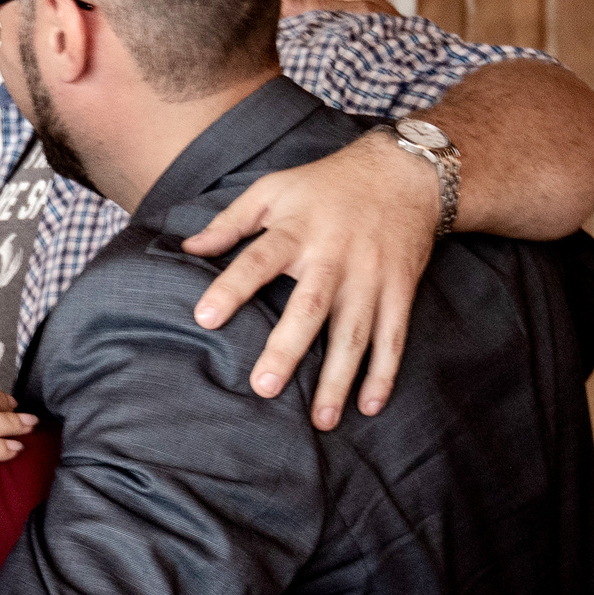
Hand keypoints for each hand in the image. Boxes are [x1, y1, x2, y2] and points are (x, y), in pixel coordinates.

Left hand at [179, 130, 435, 429]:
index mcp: (296, 231)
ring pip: (354, 334)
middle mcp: (335, 258)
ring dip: (338, 379)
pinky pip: (393, 338)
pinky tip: (369, 406)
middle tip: (265, 387)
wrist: (405, 173)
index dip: (231, 289)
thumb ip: (230, 221)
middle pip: (310, 308)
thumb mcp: (273, 189)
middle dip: (288, 349)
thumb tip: (187, 247)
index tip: (204, 318)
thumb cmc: (326, 184)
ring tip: (321, 420)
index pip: (257, 261)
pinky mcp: (400, 291)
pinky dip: (383, 373)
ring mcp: (371, 278)